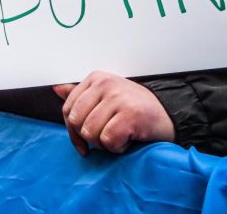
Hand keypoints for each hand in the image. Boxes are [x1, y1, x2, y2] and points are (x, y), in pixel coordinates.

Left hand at [53, 71, 174, 156]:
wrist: (169, 114)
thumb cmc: (135, 108)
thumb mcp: (106, 96)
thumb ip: (81, 94)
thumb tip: (57, 89)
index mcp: (96, 78)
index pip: (68, 110)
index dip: (73, 132)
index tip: (83, 142)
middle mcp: (105, 84)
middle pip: (77, 122)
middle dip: (90, 137)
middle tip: (108, 136)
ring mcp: (118, 98)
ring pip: (90, 133)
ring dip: (105, 143)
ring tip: (119, 135)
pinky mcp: (130, 114)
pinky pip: (108, 140)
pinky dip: (117, 147)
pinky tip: (128, 139)